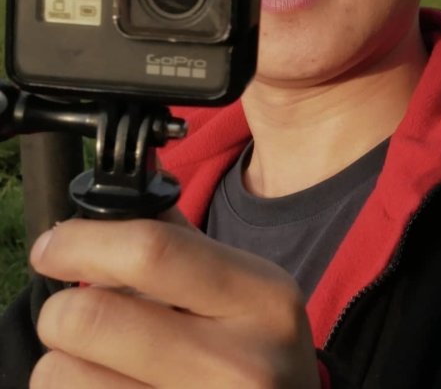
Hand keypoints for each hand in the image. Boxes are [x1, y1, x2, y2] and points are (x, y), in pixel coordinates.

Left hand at [29, 215, 320, 388]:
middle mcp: (235, 365)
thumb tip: (120, 196)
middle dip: (65, 308)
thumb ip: (182, 244)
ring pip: (61, 375)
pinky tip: (119, 387)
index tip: (54, 244)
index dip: (84, 242)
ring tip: (106, 360)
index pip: (152, 253)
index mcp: (261, 299)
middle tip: (78, 311)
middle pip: (89, 319)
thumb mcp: (248, 289)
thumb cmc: (260, 349)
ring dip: (66, 361)